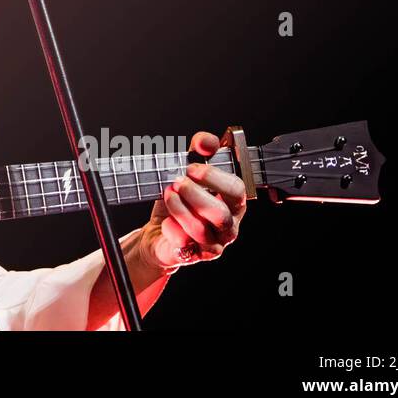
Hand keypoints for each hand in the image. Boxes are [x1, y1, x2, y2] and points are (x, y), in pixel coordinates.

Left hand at [138, 132, 246, 272]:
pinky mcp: (194, 256)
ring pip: (202, 230)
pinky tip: (166, 221)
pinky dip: (172, 229)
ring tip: (168, 194)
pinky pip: (185, 245)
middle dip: (197, 196)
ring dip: (181, 209)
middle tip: (178, 183)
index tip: (192, 167)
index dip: (215, 177)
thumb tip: (207, 141)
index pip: (236, 190)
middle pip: (221, 214)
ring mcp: (213, 243)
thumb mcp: (187, 171)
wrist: (160, 230)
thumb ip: (198, 151)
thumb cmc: (180, 199)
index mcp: (232, 202)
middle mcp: (228, 225)